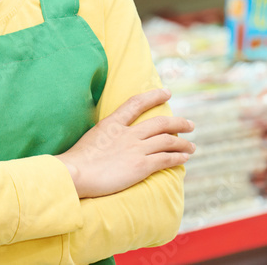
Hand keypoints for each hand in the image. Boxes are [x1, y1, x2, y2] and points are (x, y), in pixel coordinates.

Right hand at [55, 88, 193, 198]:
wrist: (74, 173)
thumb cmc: (75, 161)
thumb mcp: (89, 139)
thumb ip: (102, 136)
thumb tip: (103, 140)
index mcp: (112, 123)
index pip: (136, 103)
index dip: (154, 96)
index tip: (166, 92)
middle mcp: (128, 133)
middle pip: (160, 123)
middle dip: (178, 123)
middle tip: (190, 125)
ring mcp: (135, 149)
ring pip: (167, 141)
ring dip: (183, 143)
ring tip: (192, 146)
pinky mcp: (141, 166)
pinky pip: (166, 159)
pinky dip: (178, 157)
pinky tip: (185, 158)